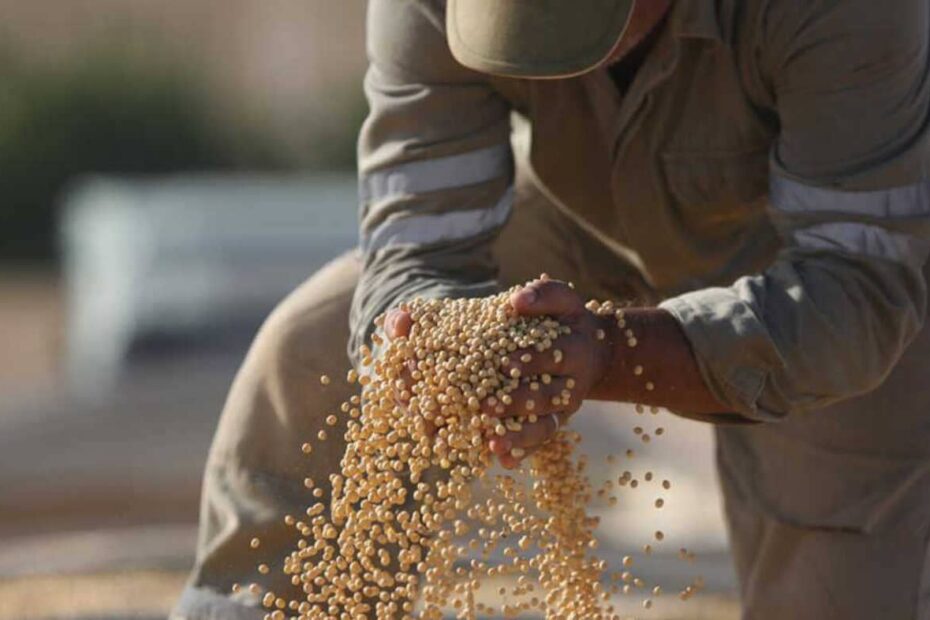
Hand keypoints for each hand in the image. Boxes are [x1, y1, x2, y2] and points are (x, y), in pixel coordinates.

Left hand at [488, 279, 613, 467]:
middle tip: (487, 406)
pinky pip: (541, 441)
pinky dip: (523, 451)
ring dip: (519, 436)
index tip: (504, 363)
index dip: (530, 360)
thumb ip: (543, 295)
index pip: (552, 356)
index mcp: (574, 351)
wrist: (594, 350)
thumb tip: (517, 301)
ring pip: (544, 425)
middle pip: (546, 396)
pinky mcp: (555, 422)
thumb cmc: (567, 321)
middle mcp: (571, 384)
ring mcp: (563, 408)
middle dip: (517, 402)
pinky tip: (504, 460)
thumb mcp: (562, 300)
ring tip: (493, 443)